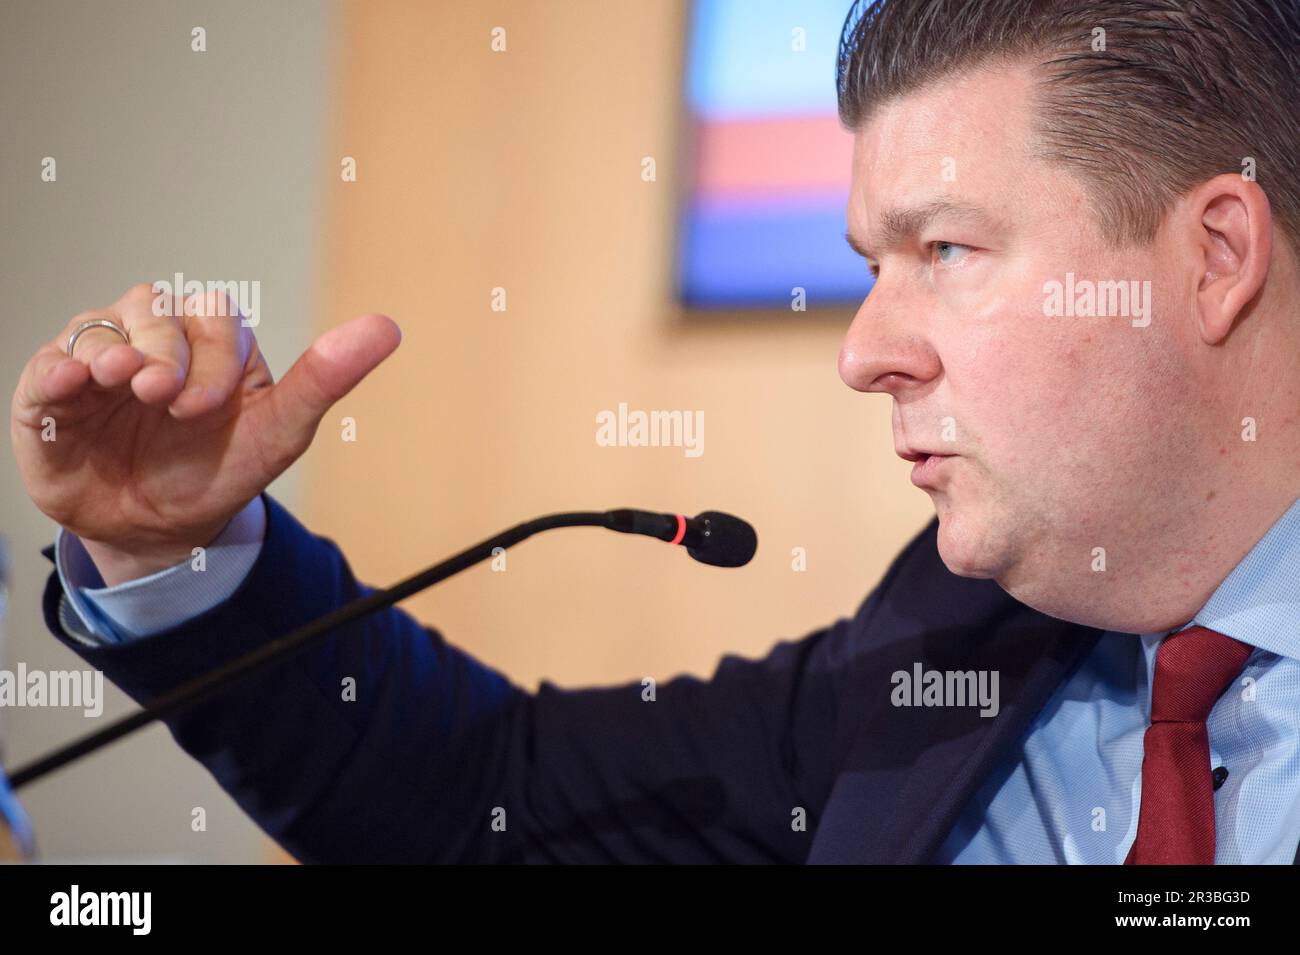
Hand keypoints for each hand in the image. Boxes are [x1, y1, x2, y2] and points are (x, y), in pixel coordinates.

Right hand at [10, 283, 399, 584]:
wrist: (161, 531)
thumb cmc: (221, 469)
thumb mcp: (279, 432)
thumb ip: (326, 379)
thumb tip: (388, 327)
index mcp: (212, 341)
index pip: (213, 317)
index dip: (210, 355)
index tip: (207, 407)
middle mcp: (155, 338)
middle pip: (155, 310)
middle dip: (164, 353)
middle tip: (166, 399)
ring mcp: (102, 361)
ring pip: (99, 326)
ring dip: (111, 351)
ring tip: (122, 382)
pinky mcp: (55, 393)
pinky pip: (48, 365)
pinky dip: (58, 370)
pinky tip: (73, 383)